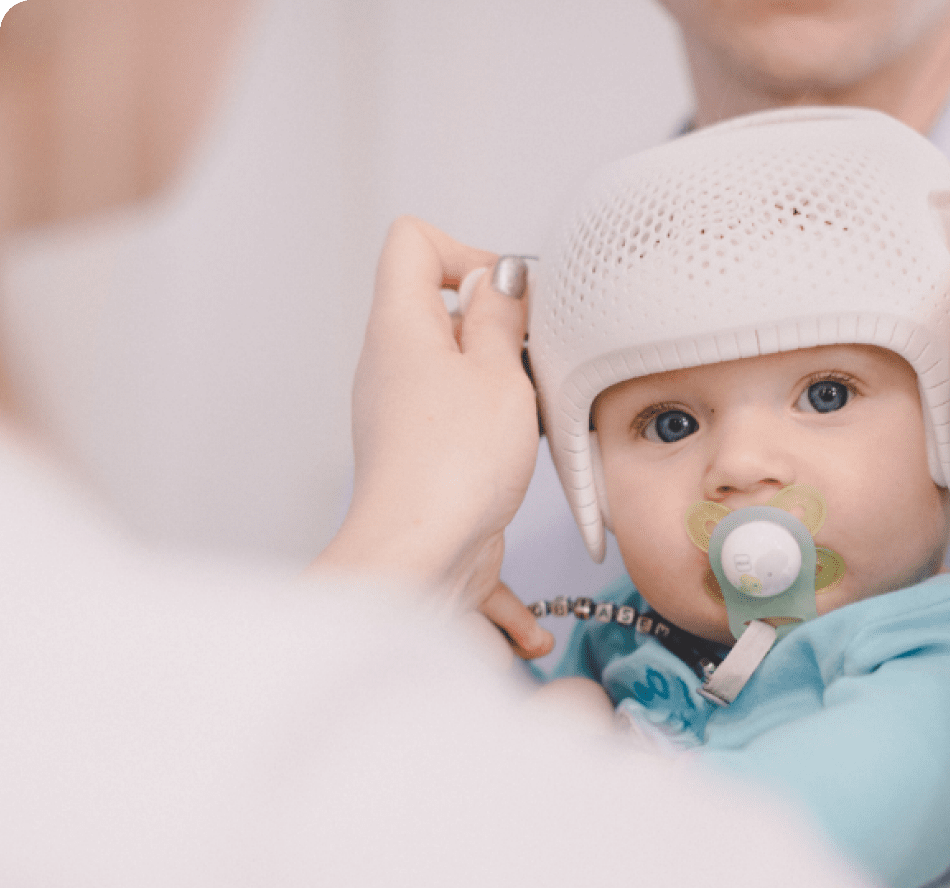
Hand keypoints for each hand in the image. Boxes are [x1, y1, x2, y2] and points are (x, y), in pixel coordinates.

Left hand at [313, 216, 552, 658]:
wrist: (420, 554)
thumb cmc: (451, 470)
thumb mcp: (498, 372)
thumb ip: (500, 317)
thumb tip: (500, 281)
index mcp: (400, 325)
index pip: (413, 242)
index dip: (469, 252)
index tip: (509, 293)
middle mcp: (390, 362)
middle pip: (440, 305)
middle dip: (497, 324)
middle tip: (530, 354)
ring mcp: (400, 408)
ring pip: (455, 363)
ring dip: (501, 376)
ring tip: (529, 406)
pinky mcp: (418, 449)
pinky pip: (458, 411)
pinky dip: (493, 419)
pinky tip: (520, 446)